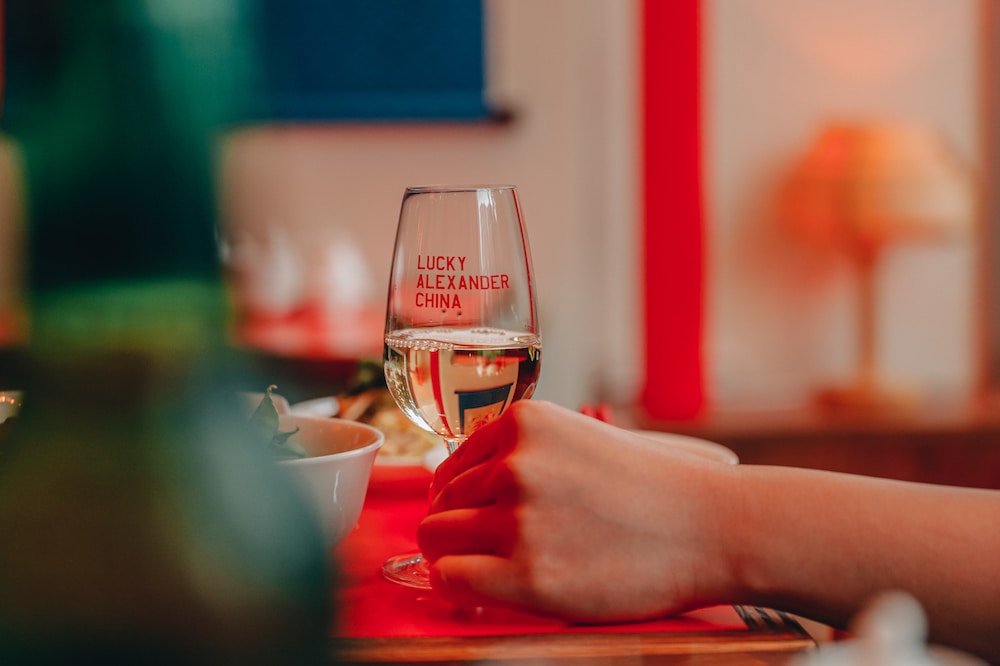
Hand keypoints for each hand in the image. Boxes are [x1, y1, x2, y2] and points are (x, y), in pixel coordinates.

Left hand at [418, 400, 739, 621]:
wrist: (714, 528)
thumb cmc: (652, 488)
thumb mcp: (580, 439)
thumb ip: (523, 453)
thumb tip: (459, 485)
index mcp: (524, 423)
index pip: (454, 463)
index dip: (460, 495)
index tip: (477, 516)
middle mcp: (514, 464)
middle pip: (440, 501)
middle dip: (458, 525)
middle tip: (491, 547)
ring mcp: (518, 518)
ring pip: (436, 538)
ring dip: (459, 555)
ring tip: (500, 567)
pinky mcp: (526, 574)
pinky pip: (449, 578)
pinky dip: (456, 586)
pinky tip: (483, 588)